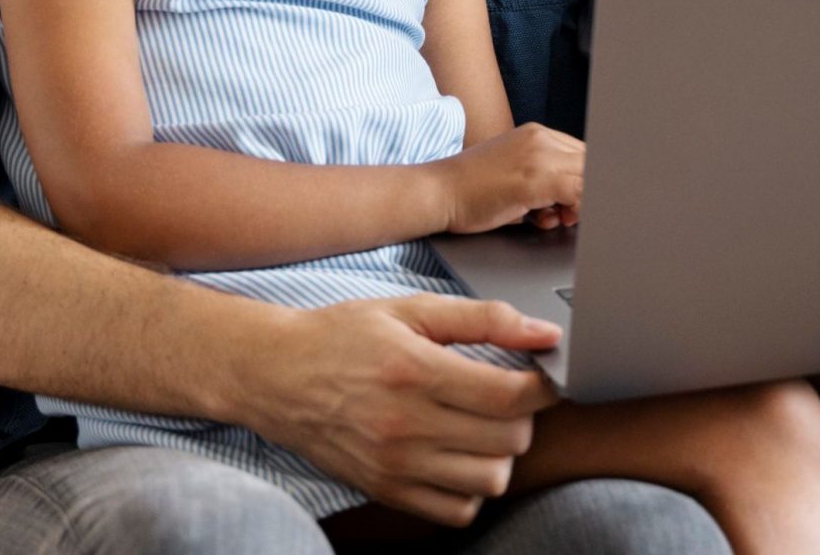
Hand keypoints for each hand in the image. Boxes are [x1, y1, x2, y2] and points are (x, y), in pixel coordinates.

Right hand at [234, 295, 560, 525]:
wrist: (276, 376)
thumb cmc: (343, 336)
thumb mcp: (411, 309)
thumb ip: (483, 317)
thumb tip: (543, 332)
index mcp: (415, 371)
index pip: (508, 395)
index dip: (542, 386)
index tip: (543, 375)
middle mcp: (405, 424)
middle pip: (508, 439)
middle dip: (524, 415)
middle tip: (507, 395)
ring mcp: (394, 464)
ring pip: (490, 479)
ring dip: (500, 453)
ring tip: (482, 425)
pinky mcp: (384, 490)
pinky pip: (456, 511)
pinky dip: (470, 488)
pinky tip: (458, 455)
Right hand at [432, 124, 584, 233]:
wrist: (438, 192)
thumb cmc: (470, 190)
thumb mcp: (513, 172)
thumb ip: (542, 174)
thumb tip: (571, 197)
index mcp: (537, 134)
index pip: (582, 155)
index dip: (584, 182)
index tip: (575, 203)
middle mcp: (541, 138)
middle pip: (589, 164)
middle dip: (585, 193)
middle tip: (566, 214)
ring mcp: (539, 156)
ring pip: (587, 178)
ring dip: (578, 204)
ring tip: (551, 216)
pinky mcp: (534, 179)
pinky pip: (577, 193)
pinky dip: (574, 210)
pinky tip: (547, 219)